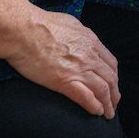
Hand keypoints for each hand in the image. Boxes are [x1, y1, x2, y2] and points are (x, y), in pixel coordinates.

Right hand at [6, 8, 120, 118]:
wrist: (23, 30)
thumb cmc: (40, 23)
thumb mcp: (70, 23)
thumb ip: (80, 34)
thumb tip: (81, 38)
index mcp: (90, 41)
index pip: (110, 62)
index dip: (114, 76)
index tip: (113, 84)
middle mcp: (89, 56)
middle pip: (111, 77)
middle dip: (115, 93)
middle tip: (114, 103)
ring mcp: (79, 69)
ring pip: (102, 90)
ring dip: (108, 104)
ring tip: (109, 114)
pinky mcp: (64, 81)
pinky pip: (86, 98)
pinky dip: (94, 107)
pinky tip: (97, 113)